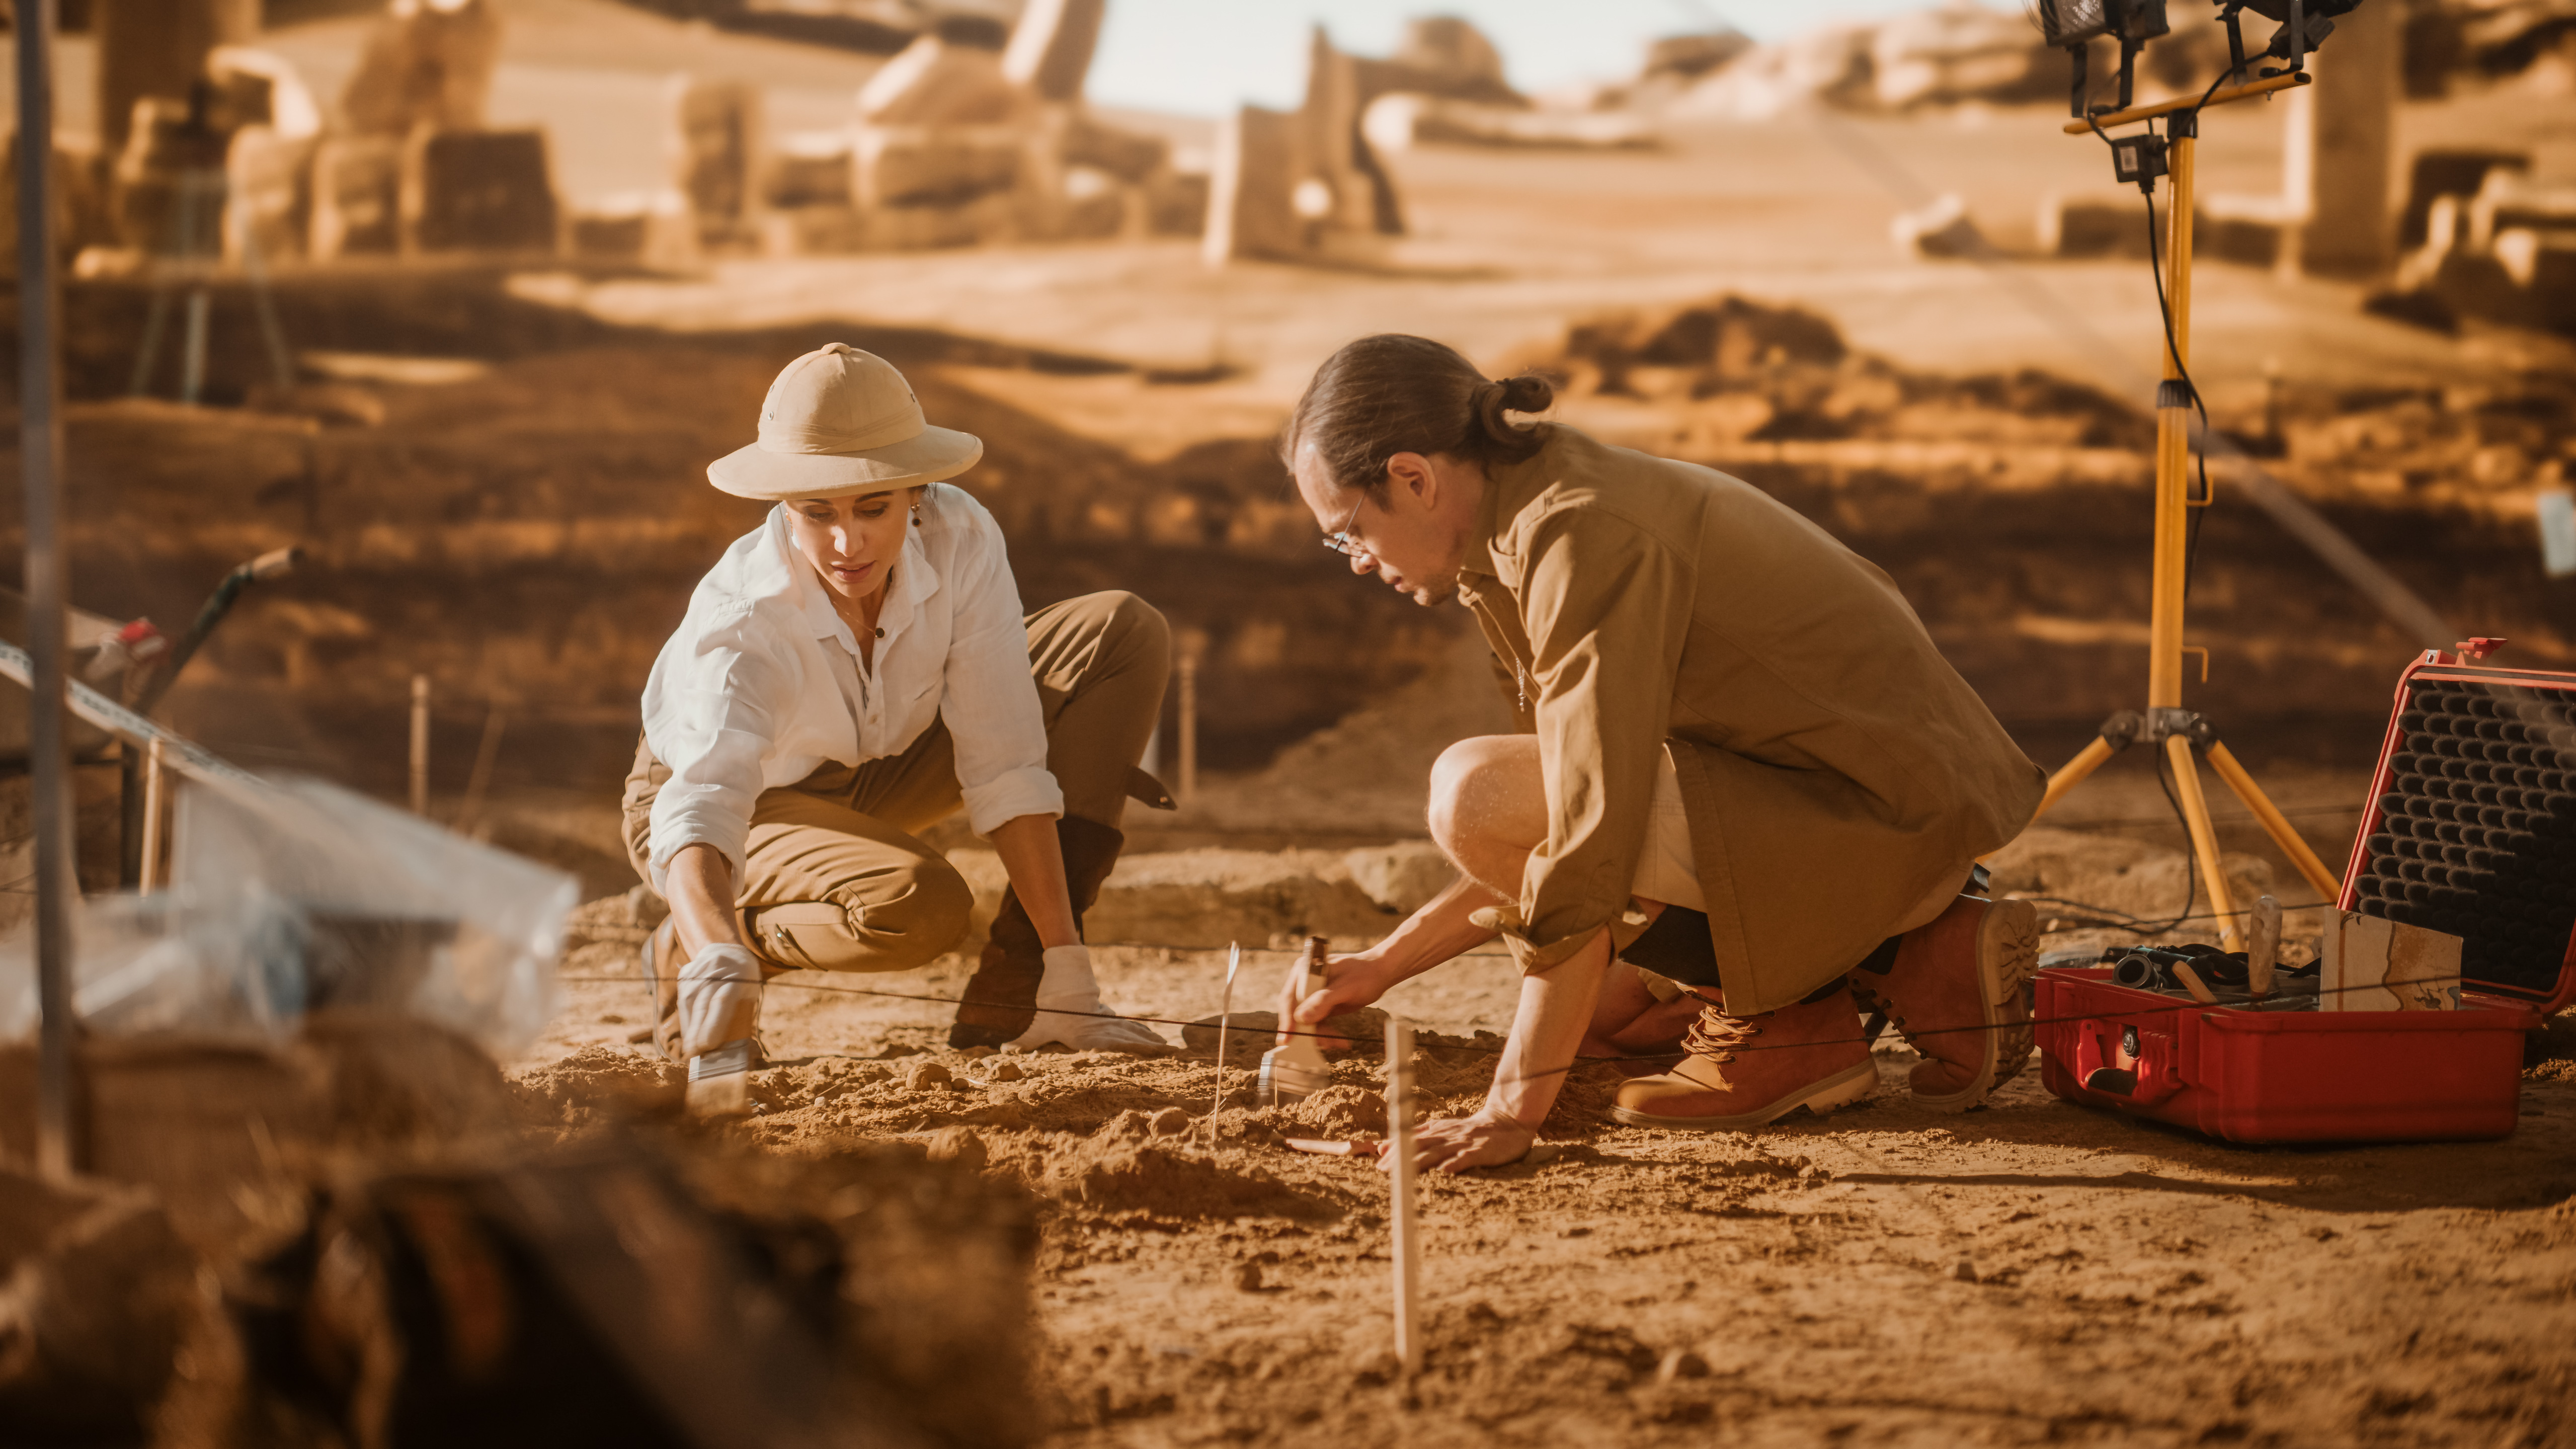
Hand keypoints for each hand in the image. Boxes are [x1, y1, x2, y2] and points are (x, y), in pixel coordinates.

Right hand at [1275, 950, 1393, 1050]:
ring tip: (1336, 1043)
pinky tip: (1339, 1040)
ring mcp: (1311, 994)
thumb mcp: (1345, 987)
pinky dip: (1326, 1033)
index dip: (1287, 1019)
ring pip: (1306, 1021)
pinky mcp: (1319, 1005)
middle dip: (1306, 1031)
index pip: (1289, 998)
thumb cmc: (1364, 974)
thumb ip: (1323, 1001)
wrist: (1379, 973)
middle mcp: (1303, 982)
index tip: (1287, 1038)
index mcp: (1304, 971)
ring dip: (1319, 1035)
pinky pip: (1317, 1023)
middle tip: (1318, 1045)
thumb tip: (1302, 1017)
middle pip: (1295, 1012)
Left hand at [1390, 1108, 1535, 1174]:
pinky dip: (1454, 1163)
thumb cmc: (1472, 1130)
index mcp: (1437, 1130)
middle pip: (1419, 1145)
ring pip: (1437, 1152)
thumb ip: (1416, 1137)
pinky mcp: (1481, 1151)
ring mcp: (1463, 1142)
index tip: (1378, 1159)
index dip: (1394, 1149)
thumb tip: (1384, 1148)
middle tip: (1383, 1170)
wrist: (1507, 1122)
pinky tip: (1444, 1172)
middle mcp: (1447, 1135)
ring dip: (1418, 1162)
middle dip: (1399, 1158)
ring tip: (1403, 1173)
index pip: (1410, 1138)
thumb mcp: (1442, 1130)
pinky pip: (1466, 1157)